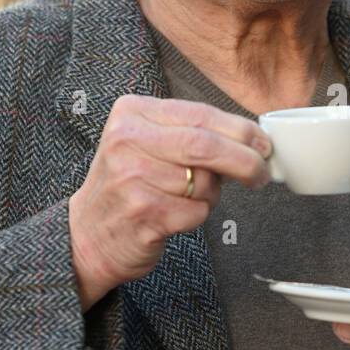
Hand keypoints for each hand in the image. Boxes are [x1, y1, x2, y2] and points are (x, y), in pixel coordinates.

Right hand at [68, 94, 271, 310]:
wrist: (87, 236)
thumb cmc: (128, 186)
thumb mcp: (146, 144)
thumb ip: (190, 133)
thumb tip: (253, 140)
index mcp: (131, 113)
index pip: (201, 115)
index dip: (241, 131)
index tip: (263, 144)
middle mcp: (127, 141)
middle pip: (207, 145)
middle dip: (245, 160)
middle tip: (262, 174)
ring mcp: (132, 178)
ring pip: (205, 182)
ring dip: (212, 194)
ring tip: (187, 198)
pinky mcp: (142, 213)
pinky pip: (197, 212)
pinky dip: (198, 216)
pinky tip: (175, 216)